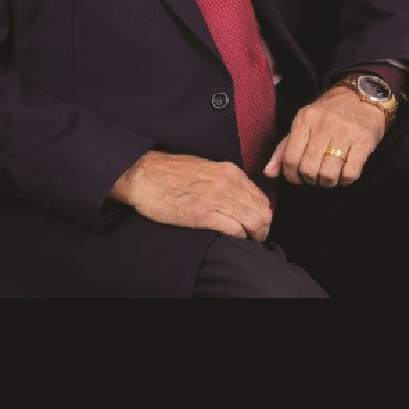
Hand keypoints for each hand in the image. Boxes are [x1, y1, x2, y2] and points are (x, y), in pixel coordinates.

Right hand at [110, 151, 272, 240]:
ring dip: (254, 234)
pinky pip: (234, 229)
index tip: (259, 223)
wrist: (144, 174)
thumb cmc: (170, 172)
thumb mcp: (205, 167)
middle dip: (263, 227)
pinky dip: (239, 236)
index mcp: (229, 171)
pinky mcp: (203, 214)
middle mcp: (227, 182)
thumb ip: (225, 180)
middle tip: (257, 237)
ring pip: (253, 220)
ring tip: (249, 240)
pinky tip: (234, 238)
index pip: (260, 197)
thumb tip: (239, 195)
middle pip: (261, 211)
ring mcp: (216, 198)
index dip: (264, 214)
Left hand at [263, 85, 384, 188]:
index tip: (298, 177)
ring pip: (328, 174)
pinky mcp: (363, 141)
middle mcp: (323, 125)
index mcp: (304, 120)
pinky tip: (344, 172)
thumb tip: (268, 173)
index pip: (289, 158)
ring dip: (328, 182)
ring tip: (330, 175)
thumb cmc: (329, 113)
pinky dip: (345, 180)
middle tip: (315, 176)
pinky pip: (350, 173)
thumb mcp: (303, 123)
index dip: (291, 175)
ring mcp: (344, 133)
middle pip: (308, 169)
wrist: (362, 96)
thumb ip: (284, 148)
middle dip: (311, 180)